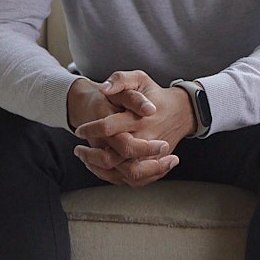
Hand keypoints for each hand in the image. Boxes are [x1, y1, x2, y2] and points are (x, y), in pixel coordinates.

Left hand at [67, 72, 194, 187]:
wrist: (181, 112)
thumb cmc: (155, 94)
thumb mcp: (139, 79)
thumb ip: (121, 79)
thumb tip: (103, 89)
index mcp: (141, 119)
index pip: (110, 127)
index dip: (91, 129)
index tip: (80, 130)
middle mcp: (147, 140)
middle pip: (116, 157)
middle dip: (92, 156)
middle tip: (78, 149)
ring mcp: (153, 156)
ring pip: (124, 173)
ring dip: (100, 169)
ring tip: (85, 159)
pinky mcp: (155, 166)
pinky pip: (134, 180)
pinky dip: (114, 177)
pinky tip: (100, 167)